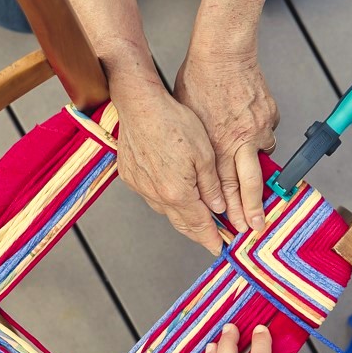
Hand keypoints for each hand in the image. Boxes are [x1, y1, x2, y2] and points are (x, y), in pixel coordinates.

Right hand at [113, 77, 226, 254]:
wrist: (140, 105)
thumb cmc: (173, 122)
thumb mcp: (205, 154)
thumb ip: (212, 185)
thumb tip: (218, 206)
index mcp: (178, 192)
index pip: (200, 224)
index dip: (212, 237)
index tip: (220, 247)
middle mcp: (156, 195)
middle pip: (181, 223)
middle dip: (198, 233)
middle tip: (212, 238)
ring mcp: (141, 187)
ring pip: (166, 210)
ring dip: (182, 215)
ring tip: (197, 216)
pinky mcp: (131, 177)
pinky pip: (152, 196)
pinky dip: (166, 199)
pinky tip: (175, 193)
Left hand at [174, 48, 278, 233]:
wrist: (223, 51)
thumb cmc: (199, 81)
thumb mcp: (189, 121)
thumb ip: (199, 148)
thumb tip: (202, 168)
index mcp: (217, 144)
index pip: (225, 186)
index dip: (232, 209)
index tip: (238, 226)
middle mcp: (240, 140)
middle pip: (250, 183)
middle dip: (254, 208)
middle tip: (258, 226)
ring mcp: (258, 127)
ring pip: (263, 154)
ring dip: (257, 161)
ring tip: (251, 158)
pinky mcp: (270, 114)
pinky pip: (267, 130)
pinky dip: (260, 133)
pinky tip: (250, 125)